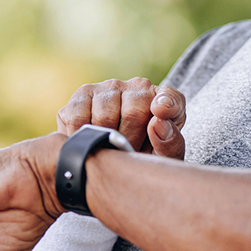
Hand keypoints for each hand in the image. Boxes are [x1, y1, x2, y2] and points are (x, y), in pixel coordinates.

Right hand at [56, 78, 185, 158]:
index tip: (160, 111)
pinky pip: (79, 117)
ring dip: (104, 139)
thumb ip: (169, 144)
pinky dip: (81, 135)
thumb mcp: (160, 160)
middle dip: (128, 140)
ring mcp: (110, 87)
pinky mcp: (83, 94)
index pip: (170, 98)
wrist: (108, 164)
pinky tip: (88, 142)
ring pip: (105, 115)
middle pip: (134, 112)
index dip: (167, 104)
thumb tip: (158, 123)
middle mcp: (139, 88)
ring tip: (108, 147)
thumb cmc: (141, 160)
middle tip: (125, 152)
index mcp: (167, 102)